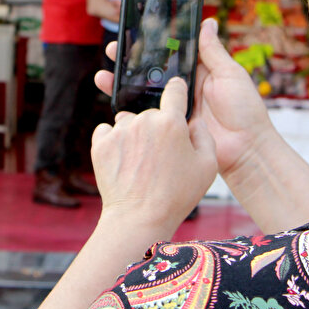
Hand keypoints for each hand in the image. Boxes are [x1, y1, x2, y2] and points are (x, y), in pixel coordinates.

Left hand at [90, 77, 216, 233]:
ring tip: (141, 162)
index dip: (177, 90)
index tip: (176, 89)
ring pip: (128, 122)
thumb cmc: (176, 196)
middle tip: (160, 156)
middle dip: (157, 128)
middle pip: (151, 113)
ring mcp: (119, 131)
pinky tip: (124, 161)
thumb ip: (205, 137)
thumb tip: (194, 121)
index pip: (175, 91)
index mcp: (171, 123)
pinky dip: (113, 142)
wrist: (138, 218)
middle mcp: (143, 120)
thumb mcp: (207, 168)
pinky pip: (107, 131)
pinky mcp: (101, 143)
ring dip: (134, 134)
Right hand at [96, 19, 270, 178]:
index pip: (171, 53)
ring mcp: (175, 109)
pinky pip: (148, 117)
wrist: (246, 150)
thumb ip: (213, 51)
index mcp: (198, 73)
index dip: (153, 43)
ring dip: (124, 84)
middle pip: (152, 71)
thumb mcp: (230, 74)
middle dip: (130, 61)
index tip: (134, 31)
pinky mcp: (170, 128)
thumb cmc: (244, 110)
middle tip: (113, 50)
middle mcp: (183, 89)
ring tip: (104, 75)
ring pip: (145, 93)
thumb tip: (207, 22)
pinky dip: (130, 110)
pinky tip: (115, 103)